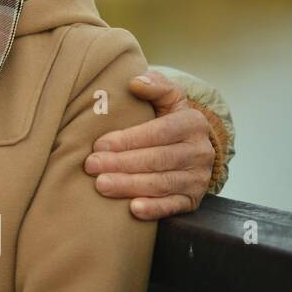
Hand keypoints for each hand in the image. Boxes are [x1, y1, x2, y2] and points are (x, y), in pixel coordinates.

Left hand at [83, 67, 214, 220]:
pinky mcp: (193, 199)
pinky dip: (155, 209)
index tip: (99, 145)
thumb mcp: (167, 97)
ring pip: (162, 183)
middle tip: (91, 166)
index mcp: (192, 123)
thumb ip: (155, 85)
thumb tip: (136, 82)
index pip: (158, 132)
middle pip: (157, 159)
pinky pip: (174, 206)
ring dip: (130, 185)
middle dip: (121, 163)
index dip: (128, 139)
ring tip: (102, 185)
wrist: (189, 146)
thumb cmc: (166, 118)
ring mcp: (198, 177)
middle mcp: (200, 151)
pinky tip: (134, 209)